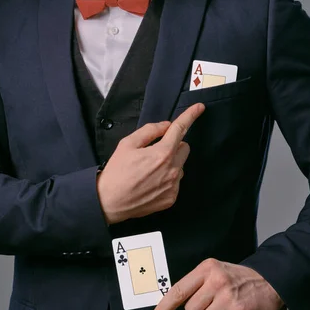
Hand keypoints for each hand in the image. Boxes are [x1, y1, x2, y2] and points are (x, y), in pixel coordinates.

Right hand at [97, 103, 204, 223]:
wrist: (110, 201)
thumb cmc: (117, 171)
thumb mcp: (128, 143)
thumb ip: (150, 130)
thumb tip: (166, 126)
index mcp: (162, 153)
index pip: (180, 129)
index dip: (190, 116)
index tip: (200, 108)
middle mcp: (173, 169)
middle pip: (184, 148)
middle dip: (174, 145)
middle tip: (155, 150)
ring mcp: (174, 185)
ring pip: (180, 165)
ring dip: (171, 163)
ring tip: (149, 170)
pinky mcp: (172, 198)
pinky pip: (176, 182)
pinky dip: (167, 178)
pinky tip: (151, 182)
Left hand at [150, 259, 283, 309]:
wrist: (268, 282)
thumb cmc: (237, 278)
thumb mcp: (215, 271)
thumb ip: (196, 283)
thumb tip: (172, 301)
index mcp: (206, 268)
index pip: (179, 290)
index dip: (164, 307)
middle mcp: (216, 280)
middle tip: (212, 307)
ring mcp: (227, 296)